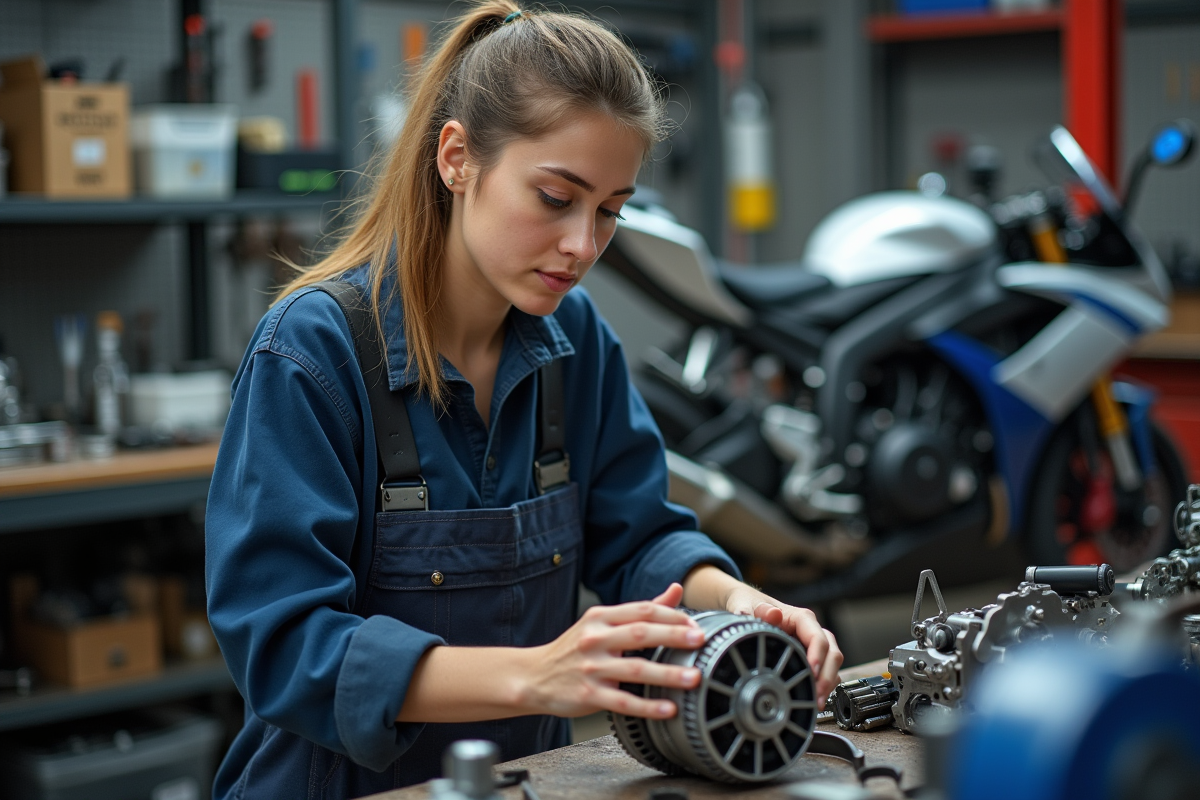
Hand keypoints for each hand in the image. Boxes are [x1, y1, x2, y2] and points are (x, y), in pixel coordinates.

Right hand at [522, 583, 704, 719]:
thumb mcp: (602, 622)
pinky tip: (668, 709)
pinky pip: (623, 702)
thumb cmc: (574, 649)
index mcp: (600, 618)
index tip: (695, 624)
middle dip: (674, 636)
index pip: (641, 610)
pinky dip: (648, 706)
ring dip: (668, 674)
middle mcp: (595, 640)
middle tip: (700, 641)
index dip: (671, 615)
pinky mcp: (588, 695)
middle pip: (641, 634)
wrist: (533, 676)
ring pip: (635, 670)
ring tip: (693, 677)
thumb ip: (641, 609)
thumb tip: (675, 590)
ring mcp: (591, 668)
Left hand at [723, 583, 841, 704]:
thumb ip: (760, 611)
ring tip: (816, 703)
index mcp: (801, 618)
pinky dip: (823, 685)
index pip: (818, 638)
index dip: (818, 656)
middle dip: (827, 676)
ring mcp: (813, 645)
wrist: (746, 606)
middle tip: (817, 696)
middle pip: (832, 653)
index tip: (812, 673)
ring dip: (828, 684)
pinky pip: (825, 671)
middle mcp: (811, 630)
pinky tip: (812, 699)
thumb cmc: (750, 605)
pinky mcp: (810, 656)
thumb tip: (772, 614)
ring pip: (832, 664)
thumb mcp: (749, 605)